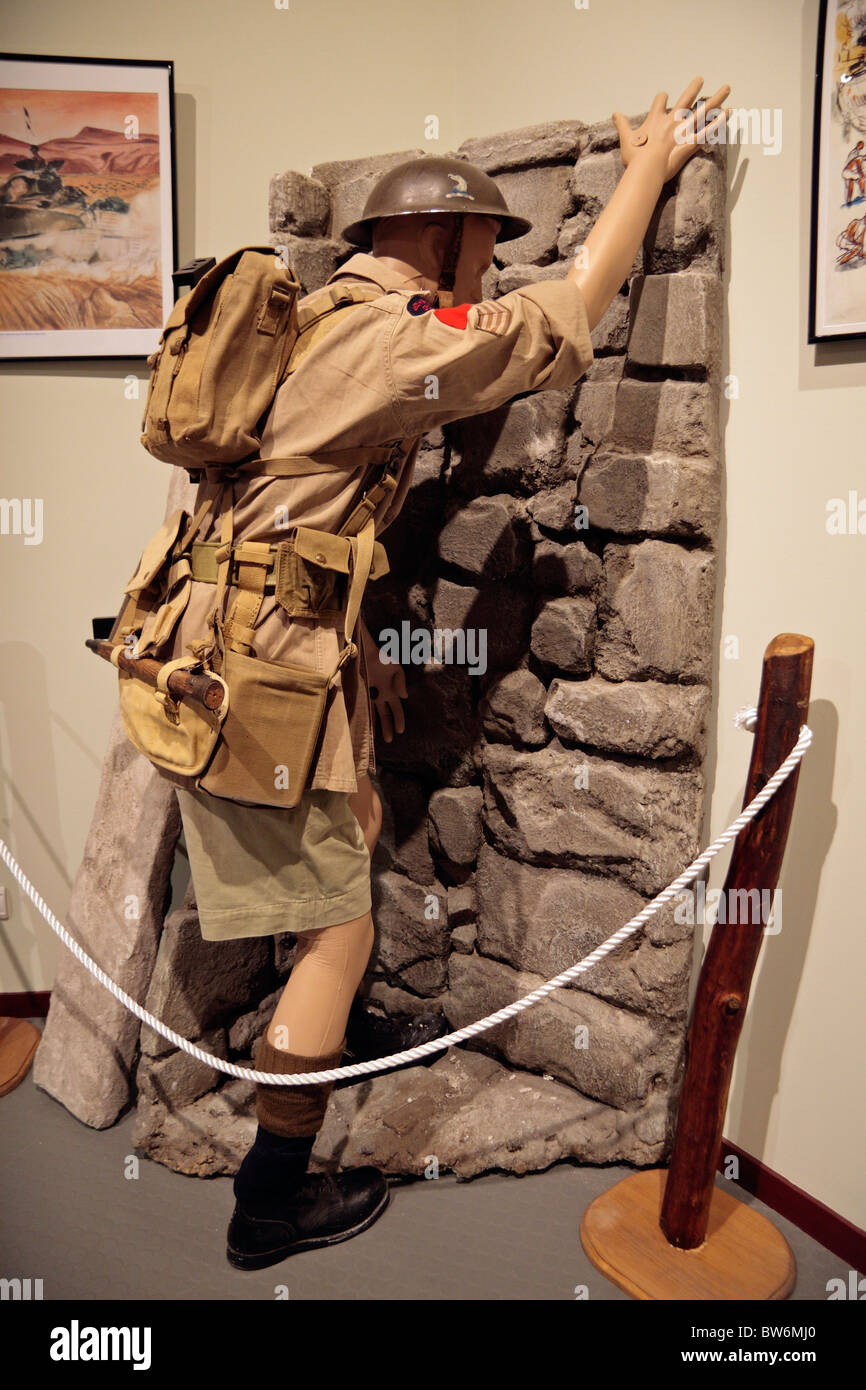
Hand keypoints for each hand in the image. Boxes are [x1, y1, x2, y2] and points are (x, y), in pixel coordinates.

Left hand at [362, 632, 406, 742]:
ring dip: (375, 725)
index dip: (399, 720)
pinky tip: (362, 725)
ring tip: (376, 738)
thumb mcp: (396, 668)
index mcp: (392, 690)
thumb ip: (401, 681)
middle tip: (389, 739)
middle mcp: (381, 694)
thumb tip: (403, 697)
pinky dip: (363, 715)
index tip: (400, 730)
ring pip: (374, 713)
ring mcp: (370, 694)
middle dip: (388, 727)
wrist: (365, 648)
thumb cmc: (382, 656)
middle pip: (386, 714)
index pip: (397, 709)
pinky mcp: (360, 691)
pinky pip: (362, 706)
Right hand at [613, 76, 731, 183]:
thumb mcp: (625, 139)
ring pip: (703, 111)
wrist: (645, 169)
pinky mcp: (691, 143)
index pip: (659, 102)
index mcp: (655, 119)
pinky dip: (720, 122)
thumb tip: (614, 113)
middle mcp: (672, 121)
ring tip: (727, 88)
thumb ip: (622, 124)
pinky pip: (709, 130)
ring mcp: (683, 131)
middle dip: (693, 88)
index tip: (663, 97)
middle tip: (700, 79)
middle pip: (685, 99)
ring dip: (716, 98)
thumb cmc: (635, 157)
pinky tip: (729, 112)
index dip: (661, 99)